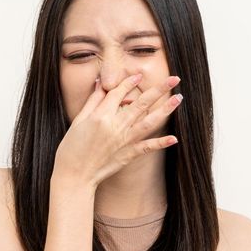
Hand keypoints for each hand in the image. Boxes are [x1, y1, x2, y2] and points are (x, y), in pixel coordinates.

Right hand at [53, 72, 182, 187]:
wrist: (74, 175)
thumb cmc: (72, 148)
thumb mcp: (79, 120)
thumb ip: (93, 101)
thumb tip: (102, 83)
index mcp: (101, 116)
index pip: (119, 93)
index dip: (129, 82)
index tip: (139, 75)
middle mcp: (116, 126)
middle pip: (141, 103)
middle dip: (158, 89)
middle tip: (175, 78)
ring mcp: (124, 141)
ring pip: (149, 122)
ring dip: (165, 110)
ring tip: (179, 99)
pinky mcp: (128, 155)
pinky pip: (147, 147)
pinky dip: (161, 143)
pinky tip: (174, 138)